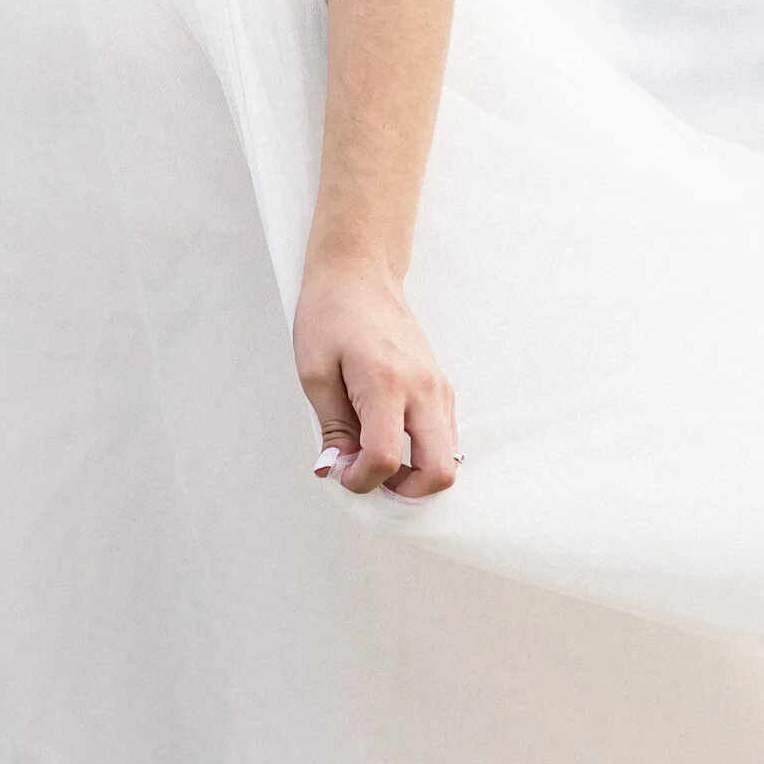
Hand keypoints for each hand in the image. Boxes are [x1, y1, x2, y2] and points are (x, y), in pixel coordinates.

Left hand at [295, 255, 458, 498]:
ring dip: (415, 472)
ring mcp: (438, 387)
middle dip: (406, 490)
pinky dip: (422, 452)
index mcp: (385, 383)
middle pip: (440, 469)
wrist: (360, 273)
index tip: (341, 473)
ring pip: (449, 457)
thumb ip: (332, 427)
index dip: (361, 480)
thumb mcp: (314, 372)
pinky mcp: (441, 386)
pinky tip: (390, 439)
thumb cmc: (332, 313)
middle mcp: (423, 388)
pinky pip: (445, 436)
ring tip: (375, 458)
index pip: (385, 456)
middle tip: (371, 479)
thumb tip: (339, 468)